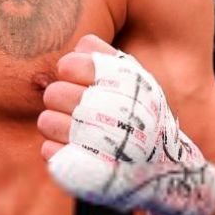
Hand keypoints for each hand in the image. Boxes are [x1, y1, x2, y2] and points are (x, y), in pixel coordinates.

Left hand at [39, 35, 214, 214]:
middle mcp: (109, 113)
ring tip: (72, 127)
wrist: (167, 171)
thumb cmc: (145, 119)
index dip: (70, 69)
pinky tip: (75, 150)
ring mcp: (96, 145)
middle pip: (54, 93)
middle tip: (74, 105)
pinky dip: (56, 150)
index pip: (70, 64)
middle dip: (60, 97)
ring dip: (54, 123)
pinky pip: (49, 152)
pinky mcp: (84, 171)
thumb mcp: (138, 84)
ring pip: (47, 122)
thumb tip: (83, 43)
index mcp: (121, 88)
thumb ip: (110, 60)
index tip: (78, 77)